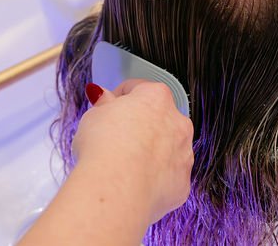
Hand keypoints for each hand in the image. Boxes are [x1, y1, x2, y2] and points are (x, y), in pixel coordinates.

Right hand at [73, 79, 193, 224]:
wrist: (116, 189)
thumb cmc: (104, 147)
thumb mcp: (93, 116)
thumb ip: (103, 104)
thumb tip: (103, 96)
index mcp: (156, 97)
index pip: (138, 88)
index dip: (118, 99)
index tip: (106, 110)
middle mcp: (177, 122)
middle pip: (158, 118)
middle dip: (139, 125)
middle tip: (114, 138)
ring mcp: (184, 153)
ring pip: (167, 148)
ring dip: (151, 152)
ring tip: (124, 165)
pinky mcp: (183, 183)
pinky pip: (168, 176)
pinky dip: (155, 178)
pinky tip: (134, 183)